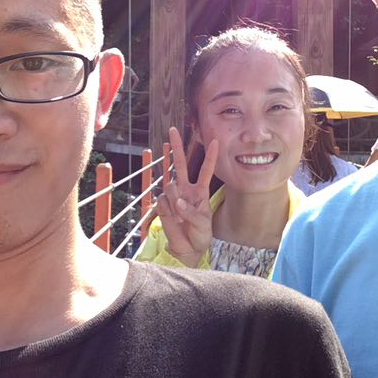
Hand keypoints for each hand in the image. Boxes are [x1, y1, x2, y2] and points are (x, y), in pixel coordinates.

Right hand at [156, 127, 217, 268]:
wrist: (187, 248)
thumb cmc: (200, 234)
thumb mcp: (203, 224)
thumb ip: (192, 213)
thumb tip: (178, 201)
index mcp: (200, 191)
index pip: (206, 170)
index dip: (210, 156)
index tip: (215, 140)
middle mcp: (186, 189)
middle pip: (181, 164)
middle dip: (176, 147)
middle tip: (172, 130)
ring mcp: (173, 196)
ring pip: (170, 185)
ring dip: (175, 201)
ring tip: (180, 217)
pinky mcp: (163, 205)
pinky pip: (163, 202)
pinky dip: (167, 211)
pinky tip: (173, 218)